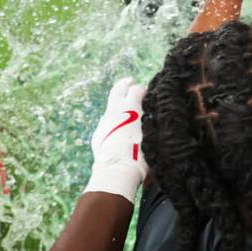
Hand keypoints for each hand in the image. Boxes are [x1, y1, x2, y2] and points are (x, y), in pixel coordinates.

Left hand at [85, 77, 148, 201]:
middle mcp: (117, 111)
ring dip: (118, 102)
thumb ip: (151, 123)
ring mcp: (105, 121)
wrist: (118, 170)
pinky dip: (112, 118)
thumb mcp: (152, 136)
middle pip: (119, 90)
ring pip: (110, 105)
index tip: (147, 92)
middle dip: (125, 84)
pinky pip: (105, 120)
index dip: (143, 90)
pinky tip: (116, 124)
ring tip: (123, 103)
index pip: (137, 90)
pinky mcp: (99, 133)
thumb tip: (152, 117)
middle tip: (130, 81)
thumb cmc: (141, 155)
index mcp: (131, 108)